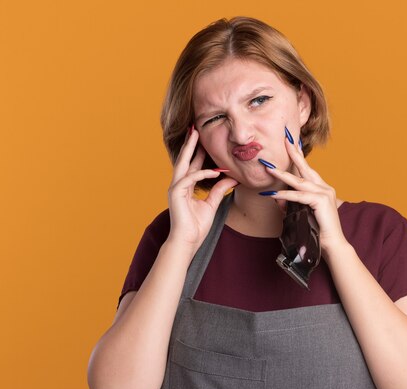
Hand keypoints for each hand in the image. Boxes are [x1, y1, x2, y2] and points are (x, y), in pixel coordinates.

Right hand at [167, 127, 237, 255]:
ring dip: (190, 149)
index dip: (198, 152)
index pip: (193, 165)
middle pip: (184, 160)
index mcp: (186, 187)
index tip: (204, 139)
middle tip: (195, 128)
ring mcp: (175, 188)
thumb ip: (219, 189)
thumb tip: (231, 177)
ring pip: (183, 164)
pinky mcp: (175, 193)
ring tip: (196, 136)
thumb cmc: (197, 226)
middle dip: (190, 144)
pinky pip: (190, 178)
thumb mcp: (212, 204)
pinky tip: (214, 171)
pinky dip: (202, 173)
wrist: (187, 241)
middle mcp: (179, 185)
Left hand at [260, 128, 347, 255]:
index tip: (290, 142)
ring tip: (269, 168)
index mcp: (321, 188)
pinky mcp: (321, 202)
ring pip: (299, 181)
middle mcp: (324, 187)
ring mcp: (324, 193)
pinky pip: (299, 196)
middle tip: (285, 138)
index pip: (307, 169)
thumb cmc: (317, 231)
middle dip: (294, 153)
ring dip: (282, 174)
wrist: (332, 245)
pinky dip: (285, 196)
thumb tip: (275, 198)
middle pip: (305, 168)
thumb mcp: (300, 214)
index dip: (298, 156)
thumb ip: (289, 204)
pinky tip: (274, 195)